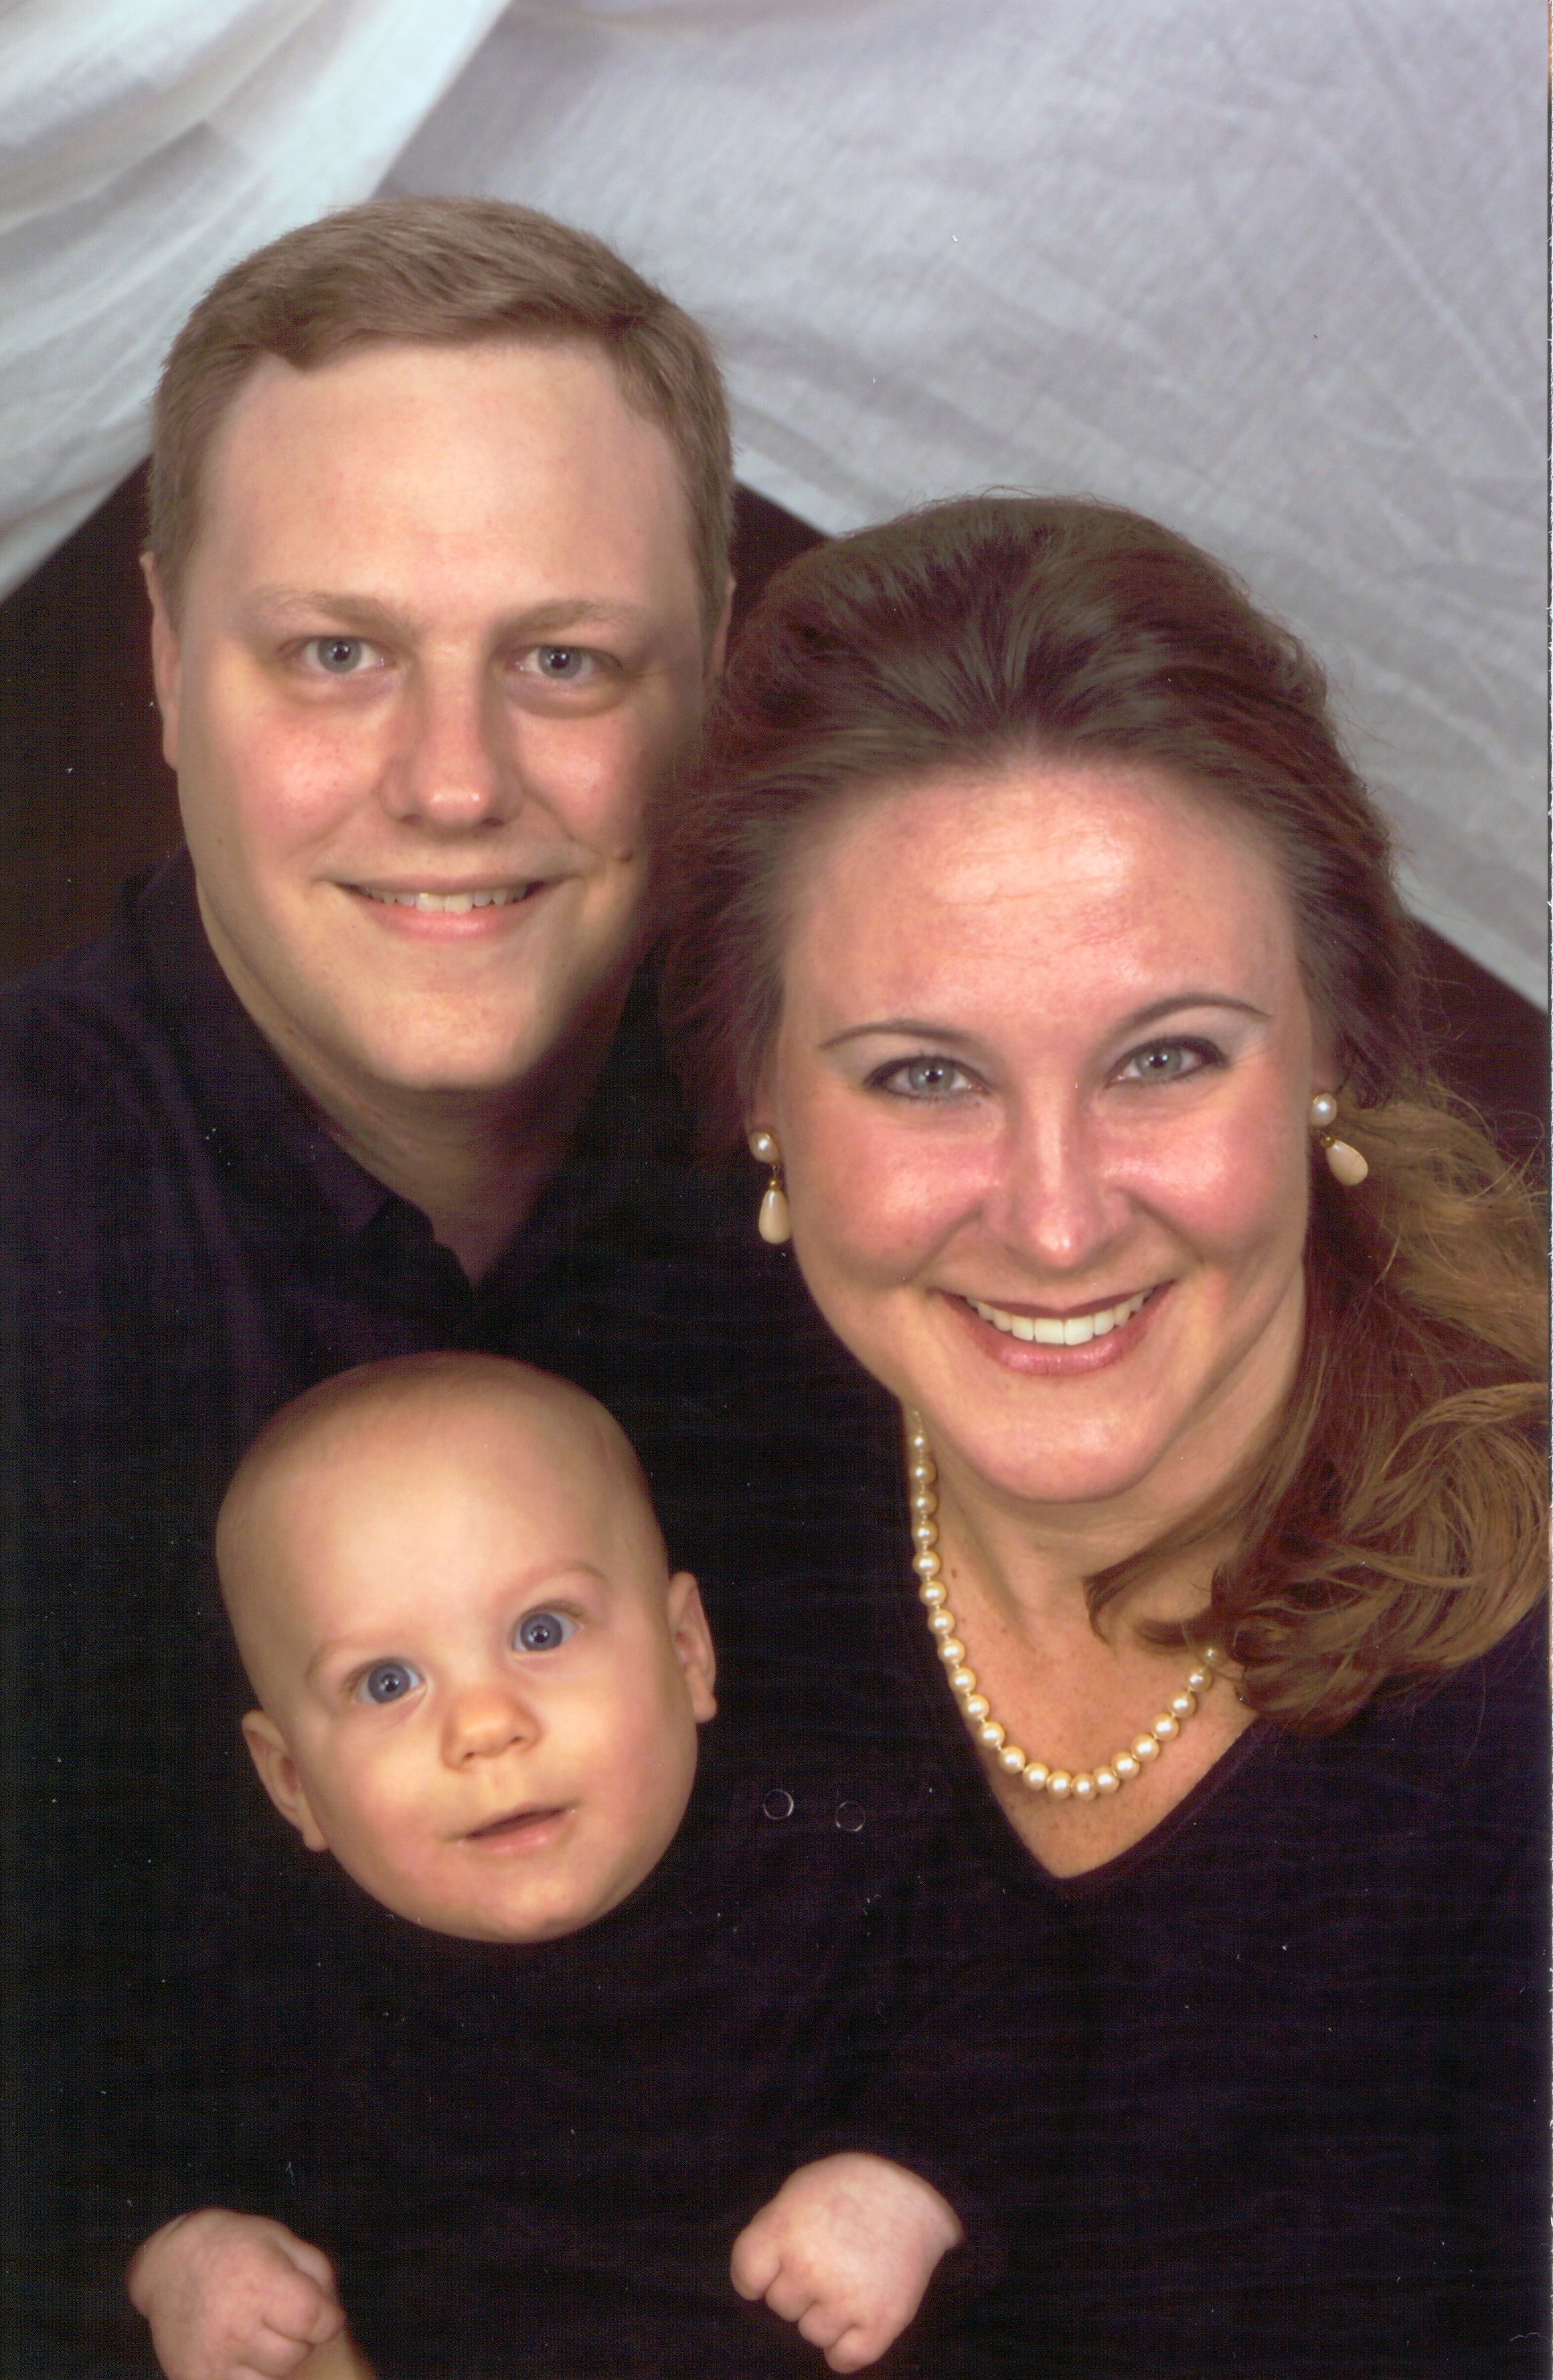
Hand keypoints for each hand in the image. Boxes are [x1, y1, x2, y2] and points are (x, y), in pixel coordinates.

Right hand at [126, 2208, 344, 2379]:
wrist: (171, 2263)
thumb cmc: (235, 2247)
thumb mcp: (281, 2240)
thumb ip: (317, 2274)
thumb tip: (332, 2317)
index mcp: (259, 2285)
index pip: (313, 2321)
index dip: (328, 2320)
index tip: (323, 2316)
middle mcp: (234, 2326)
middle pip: (293, 2357)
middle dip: (300, 2341)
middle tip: (286, 2322)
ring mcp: (212, 2359)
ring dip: (275, 2363)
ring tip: (261, 2335)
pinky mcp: (195, 2379)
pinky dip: (249, 2375)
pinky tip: (242, 2353)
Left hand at [731, 2153, 963, 2371]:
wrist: (917, 2189)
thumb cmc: (851, 2186)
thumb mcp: (799, 2190)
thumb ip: (773, 2230)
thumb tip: (756, 2275)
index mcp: (786, 2229)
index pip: (747, 2275)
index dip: (758, 2274)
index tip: (773, 2269)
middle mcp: (811, 2268)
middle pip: (781, 2305)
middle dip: (798, 2286)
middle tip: (828, 2258)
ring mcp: (846, 2298)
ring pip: (811, 2332)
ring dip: (824, 2314)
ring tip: (849, 2279)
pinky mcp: (881, 2322)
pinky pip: (843, 2359)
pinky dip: (845, 2347)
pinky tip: (855, 2319)